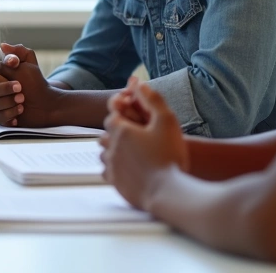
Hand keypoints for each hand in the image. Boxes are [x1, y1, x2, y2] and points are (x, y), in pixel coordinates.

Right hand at [0, 42, 60, 126]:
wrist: (47, 102)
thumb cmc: (36, 82)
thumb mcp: (29, 63)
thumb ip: (18, 52)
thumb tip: (3, 46)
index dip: (1, 77)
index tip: (17, 76)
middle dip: (5, 90)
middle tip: (21, 90)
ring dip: (8, 104)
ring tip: (22, 102)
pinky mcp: (1, 119)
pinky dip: (9, 115)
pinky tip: (19, 112)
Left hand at [100, 77, 188, 210]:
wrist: (169, 191)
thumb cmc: (170, 155)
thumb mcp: (167, 120)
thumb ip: (152, 99)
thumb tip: (139, 83)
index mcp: (121, 130)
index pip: (113, 114)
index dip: (122, 112)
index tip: (132, 115)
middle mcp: (111, 147)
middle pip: (107, 133)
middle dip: (118, 131)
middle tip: (134, 133)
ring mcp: (111, 166)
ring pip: (105, 153)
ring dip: (114, 149)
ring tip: (132, 151)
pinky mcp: (115, 183)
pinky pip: (107, 171)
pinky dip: (115, 167)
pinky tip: (128, 168)